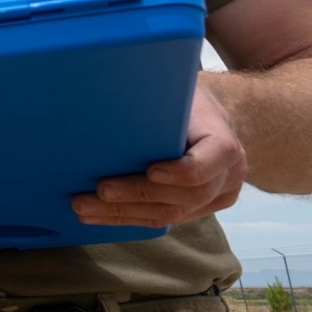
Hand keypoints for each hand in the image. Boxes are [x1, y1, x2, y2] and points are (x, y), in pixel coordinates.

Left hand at [73, 82, 246, 227]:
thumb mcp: (180, 93)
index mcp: (224, 144)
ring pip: (171, 213)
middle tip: (100, 191)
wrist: (208, 121)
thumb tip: (105, 97)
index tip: (151, 170)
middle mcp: (226, 176)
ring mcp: (214, 197)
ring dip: (124, 212)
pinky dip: (128, 217)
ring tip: (84, 207)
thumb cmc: (185, 102)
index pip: (211, 162)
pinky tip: (97, 215)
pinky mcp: (196, 210)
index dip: (182, 171)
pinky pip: (163, 218)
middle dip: (139, 194)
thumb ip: (160, 101)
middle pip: (187, 195)